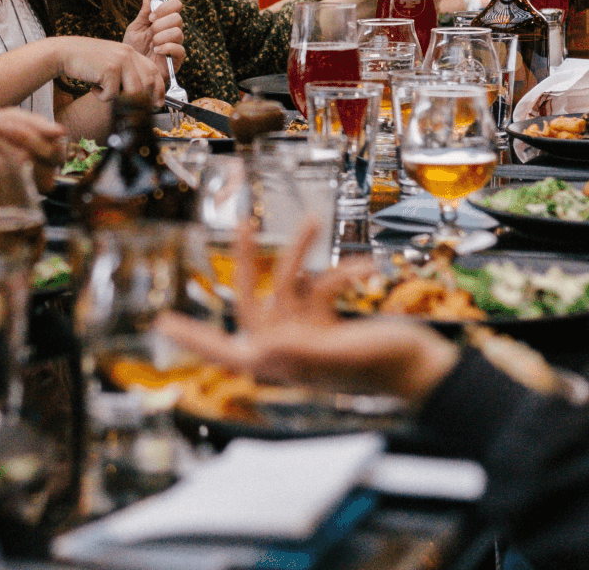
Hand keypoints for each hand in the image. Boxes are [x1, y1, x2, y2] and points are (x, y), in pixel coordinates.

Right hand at [55, 36, 164, 104]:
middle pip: (147, 84)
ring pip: (133, 92)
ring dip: (118, 98)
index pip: (153, 71)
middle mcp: (128, 54)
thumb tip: (142, 95)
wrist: (65, 53)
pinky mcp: (110, 69)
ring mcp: (120, 61)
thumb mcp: (111, 62)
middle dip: (140, 99)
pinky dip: (102, 97)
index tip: (158, 103)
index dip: (159, 89)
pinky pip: (113, 94)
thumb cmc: (86, 61)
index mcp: (130, 52)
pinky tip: (93, 87)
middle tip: (127, 106)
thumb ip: (126, 72)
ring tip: (104, 92)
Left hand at [123, 0, 185, 69]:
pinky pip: (180, 49)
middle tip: (150, 32)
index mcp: (164, 21)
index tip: (151, 17)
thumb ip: (144, 12)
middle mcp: (172, 31)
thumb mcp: (136, 28)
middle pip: (178, 18)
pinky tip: (156, 51)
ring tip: (152, 45)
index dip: (165, 7)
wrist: (130, 70)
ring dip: (161, 37)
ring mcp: (175, 45)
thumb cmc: (134, 49)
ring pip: (178, 32)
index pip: (175, 5)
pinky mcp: (176, 60)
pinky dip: (167, 48)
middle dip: (161, 24)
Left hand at [155, 222, 459, 403]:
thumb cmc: (388, 368)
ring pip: (291, 282)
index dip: (193, 337)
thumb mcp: (343, 356)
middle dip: (249, 261)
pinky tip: (366, 267)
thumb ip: (303, 354)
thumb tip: (260, 351)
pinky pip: (323, 284)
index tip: (162, 322)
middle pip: (253, 300)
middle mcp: (289, 347)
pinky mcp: (330, 320)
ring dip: (302, 251)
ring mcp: (309, 332)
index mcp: (283, 362)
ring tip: (312, 219)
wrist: (426, 368)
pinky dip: (342, 272)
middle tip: (243, 225)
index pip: (225, 350)